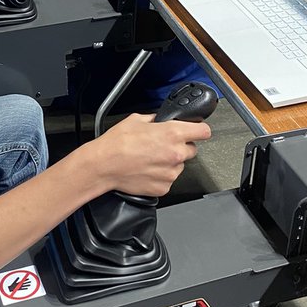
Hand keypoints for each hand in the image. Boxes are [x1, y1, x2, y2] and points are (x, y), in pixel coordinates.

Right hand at [93, 113, 210, 197]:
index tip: (197, 131)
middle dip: (181, 147)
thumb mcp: (137, 120)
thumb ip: (155, 120)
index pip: (203, 131)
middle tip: (163, 146)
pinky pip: (169, 179)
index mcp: (172, 134)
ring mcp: (171, 173)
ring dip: (170, 162)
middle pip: (192, 150)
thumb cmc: (117, 144)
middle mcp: (175, 154)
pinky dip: (161, 175)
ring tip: (150, 159)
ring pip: (180, 166)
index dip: (199, 130)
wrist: (104, 166)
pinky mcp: (164, 187)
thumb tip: (160, 121)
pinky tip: (147, 170)